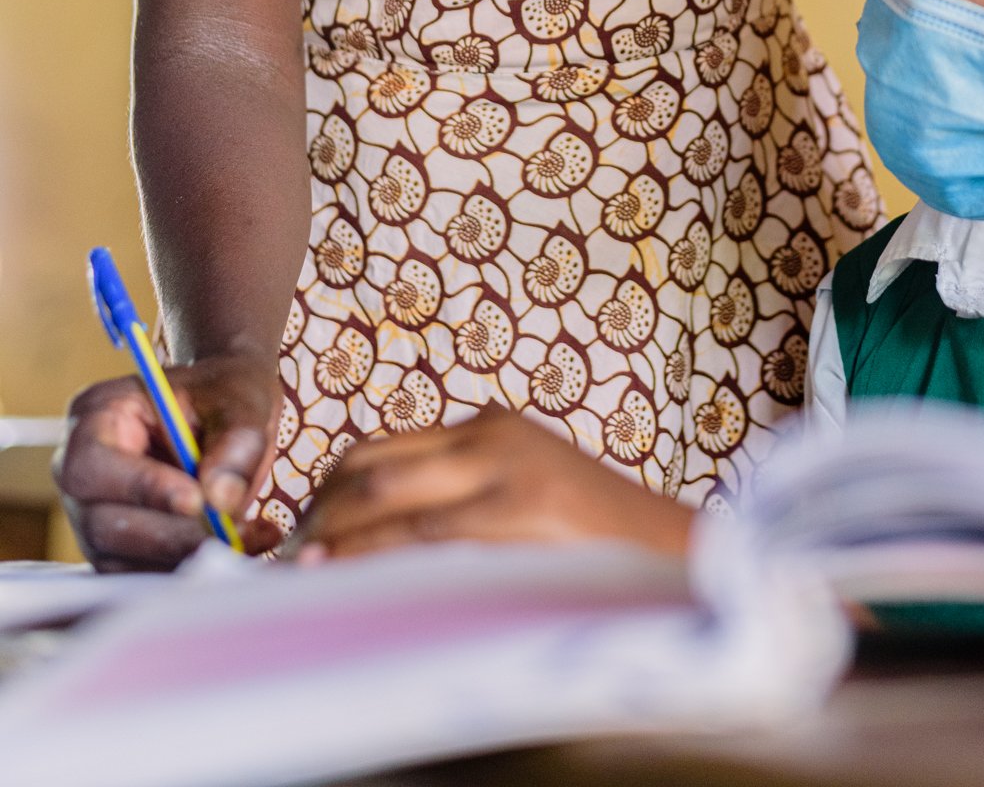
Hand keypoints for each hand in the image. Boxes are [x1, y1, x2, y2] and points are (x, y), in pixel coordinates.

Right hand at [56, 347, 282, 569]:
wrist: (231, 409)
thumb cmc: (227, 393)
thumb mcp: (240, 400)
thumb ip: (235, 443)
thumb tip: (220, 500)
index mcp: (97, 415)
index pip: (92, 464)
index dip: (139, 487)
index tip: (195, 500)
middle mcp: (84, 471)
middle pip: (102, 523)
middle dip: (169, 534)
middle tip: (231, 530)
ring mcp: (95, 515)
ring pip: (121, 559)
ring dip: (185, 557)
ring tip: (250, 536)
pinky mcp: (119, 548)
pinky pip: (143, 574)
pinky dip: (190, 569)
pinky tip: (242, 545)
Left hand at [290, 405, 691, 562]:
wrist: (671, 552)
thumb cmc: (593, 541)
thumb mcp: (524, 496)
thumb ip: (466, 497)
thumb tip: (377, 534)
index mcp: (491, 428)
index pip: (382, 447)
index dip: (328, 488)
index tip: (301, 529)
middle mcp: (490, 437)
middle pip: (371, 464)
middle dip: (319, 511)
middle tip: (291, 555)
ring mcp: (502, 471)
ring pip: (385, 495)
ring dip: (335, 536)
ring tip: (305, 570)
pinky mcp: (514, 511)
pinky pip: (423, 535)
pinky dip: (375, 556)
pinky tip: (350, 579)